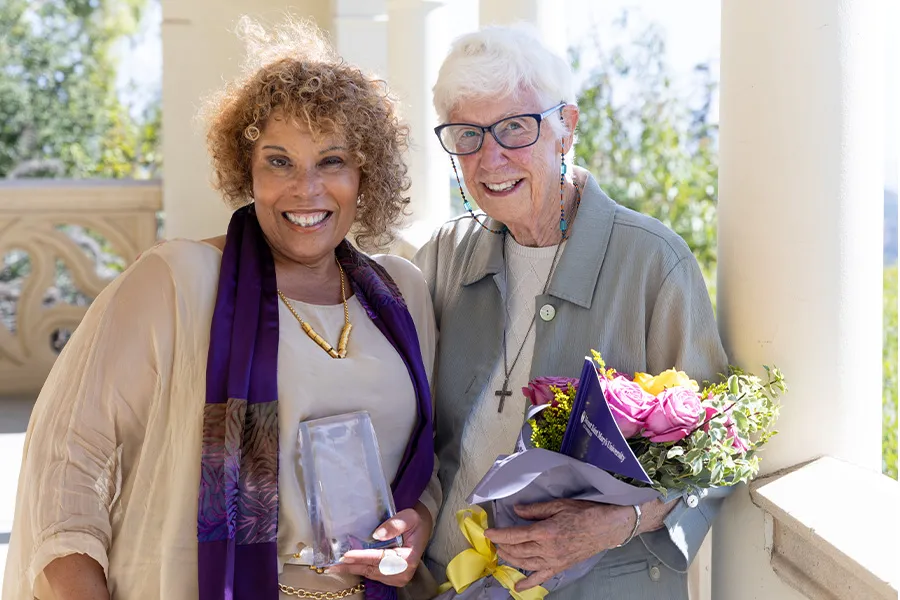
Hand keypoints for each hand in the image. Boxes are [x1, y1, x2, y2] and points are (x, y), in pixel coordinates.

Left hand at [327, 503, 431, 586]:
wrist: (422, 527)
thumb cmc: (415, 521)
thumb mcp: (409, 517)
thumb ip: (395, 524)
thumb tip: (377, 534)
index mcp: (408, 558)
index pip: (380, 558)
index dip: (362, 557)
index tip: (346, 555)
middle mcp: (403, 572)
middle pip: (372, 569)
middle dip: (352, 566)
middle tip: (333, 564)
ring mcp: (398, 577)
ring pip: (370, 573)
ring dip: (353, 568)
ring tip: (336, 565)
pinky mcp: (393, 577)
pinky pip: (372, 574)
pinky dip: (360, 569)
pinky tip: (347, 565)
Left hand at [484, 499, 634, 591]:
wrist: (607, 528)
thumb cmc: (585, 513)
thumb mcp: (558, 505)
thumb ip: (535, 510)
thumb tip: (516, 510)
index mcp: (545, 531)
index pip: (515, 535)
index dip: (499, 534)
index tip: (488, 533)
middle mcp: (547, 549)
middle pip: (517, 550)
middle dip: (503, 546)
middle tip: (495, 540)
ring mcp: (554, 561)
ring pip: (525, 563)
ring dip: (510, 559)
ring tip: (502, 553)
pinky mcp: (560, 567)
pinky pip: (541, 577)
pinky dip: (528, 583)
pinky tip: (518, 586)